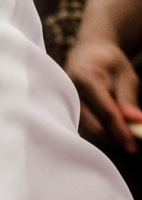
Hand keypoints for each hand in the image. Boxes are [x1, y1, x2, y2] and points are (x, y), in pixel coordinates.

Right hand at [66, 36, 141, 152]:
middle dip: (115, 137)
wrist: (86, 54)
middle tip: (133, 142)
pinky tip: (109, 126)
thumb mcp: (125, 75)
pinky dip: (99, 133)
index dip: (121, 130)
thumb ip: (128, 98)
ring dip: (108, 136)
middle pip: (94, 127)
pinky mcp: (64, 113)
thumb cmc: (108, 62)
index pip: (106, 112)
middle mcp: (70, 93)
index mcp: (85, 79)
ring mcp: (64, 104)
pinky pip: (83, 130)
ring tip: (122, 128)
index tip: (134, 145)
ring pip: (88, 132)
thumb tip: (135, 121)